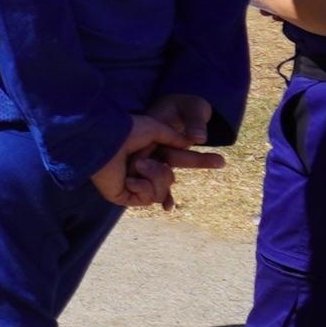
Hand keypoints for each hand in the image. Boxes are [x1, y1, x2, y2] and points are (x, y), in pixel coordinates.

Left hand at [93, 109, 226, 210]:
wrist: (103, 138)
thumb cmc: (124, 129)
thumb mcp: (155, 128)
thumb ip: (174, 137)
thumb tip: (193, 140)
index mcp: (146, 153)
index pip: (175, 162)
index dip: (199, 162)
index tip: (222, 162)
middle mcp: (139, 169)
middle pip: (170, 180)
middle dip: (175, 169)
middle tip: (195, 160)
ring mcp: (131, 182)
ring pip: (161, 191)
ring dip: (155, 176)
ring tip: (138, 164)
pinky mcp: (123, 195)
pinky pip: (148, 199)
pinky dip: (143, 187)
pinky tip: (131, 177)